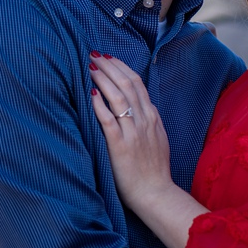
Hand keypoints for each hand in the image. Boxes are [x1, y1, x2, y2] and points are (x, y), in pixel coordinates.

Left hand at [90, 53, 173, 208]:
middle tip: (93, 55)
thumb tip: (139, 106)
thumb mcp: (157, 139)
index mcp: (152, 118)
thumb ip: (148, 121)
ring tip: (89, 68)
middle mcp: (144, 121)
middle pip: (128, 85)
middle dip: (109, 67)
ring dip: (103, 80)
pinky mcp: (121, 146)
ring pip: (119, 98)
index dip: (122, 68)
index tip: (108, 58)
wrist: (156, 193)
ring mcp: (133, 133)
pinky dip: (100, 105)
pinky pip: (109, 121)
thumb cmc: (153, 169)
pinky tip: (90, 94)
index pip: (138, 84)